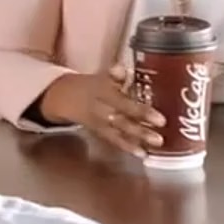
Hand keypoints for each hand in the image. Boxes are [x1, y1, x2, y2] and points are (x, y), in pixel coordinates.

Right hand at [37, 66, 162, 155]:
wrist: (63, 97)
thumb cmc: (91, 84)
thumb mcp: (101, 75)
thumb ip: (114, 74)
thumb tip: (123, 69)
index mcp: (102, 91)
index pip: (122, 102)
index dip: (140, 111)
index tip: (160, 120)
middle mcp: (100, 109)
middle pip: (121, 120)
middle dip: (140, 130)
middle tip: (160, 139)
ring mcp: (99, 122)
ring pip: (118, 133)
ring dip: (136, 140)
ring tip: (154, 146)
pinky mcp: (98, 132)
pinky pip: (113, 140)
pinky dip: (127, 147)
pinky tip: (141, 153)